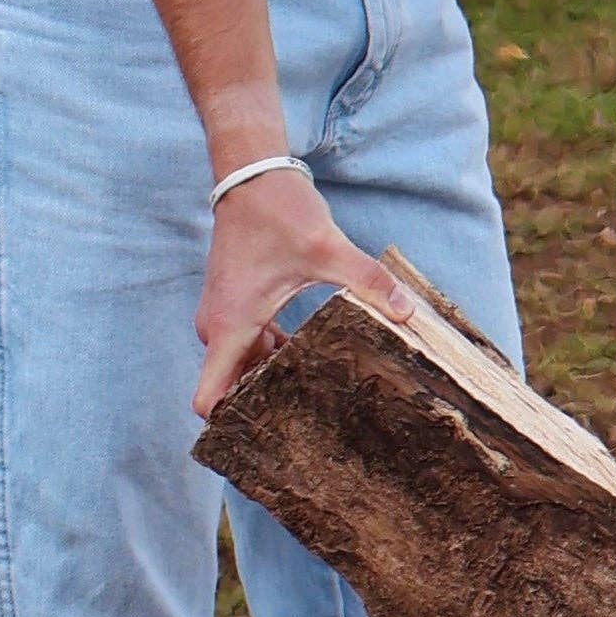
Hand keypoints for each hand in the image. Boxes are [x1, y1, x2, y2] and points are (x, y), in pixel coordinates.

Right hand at [194, 164, 414, 416]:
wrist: (253, 176)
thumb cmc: (279, 212)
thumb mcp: (328, 249)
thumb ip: (368, 281)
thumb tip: (406, 311)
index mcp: (230, 325)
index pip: (208, 397)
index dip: (229, 424)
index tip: (263, 440)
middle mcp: (218, 327)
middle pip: (232, 387)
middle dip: (262, 406)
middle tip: (308, 426)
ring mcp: (224, 316)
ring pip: (242, 365)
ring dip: (270, 379)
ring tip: (316, 397)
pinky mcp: (236, 304)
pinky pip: (249, 345)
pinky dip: (271, 356)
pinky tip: (310, 357)